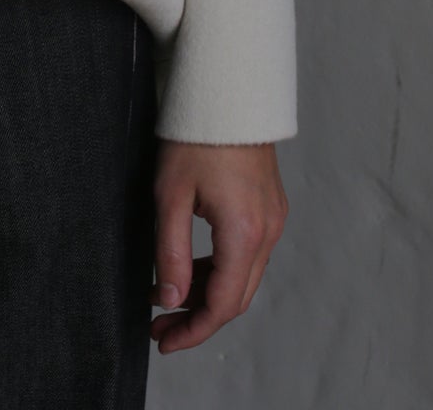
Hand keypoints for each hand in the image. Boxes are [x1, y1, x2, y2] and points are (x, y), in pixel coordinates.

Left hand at [149, 138, 288, 354]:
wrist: (228, 91)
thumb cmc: (195, 135)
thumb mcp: (170, 195)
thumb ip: (171, 253)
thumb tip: (171, 300)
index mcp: (244, 233)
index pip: (223, 304)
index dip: (193, 330)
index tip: (164, 340)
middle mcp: (267, 232)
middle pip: (237, 297)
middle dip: (198, 317)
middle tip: (160, 325)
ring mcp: (273, 219)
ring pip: (243, 277)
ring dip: (208, 293)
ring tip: (167, 297)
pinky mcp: (269, 207)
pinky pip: (248, 254)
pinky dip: (221, 269)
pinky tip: (191, 269)